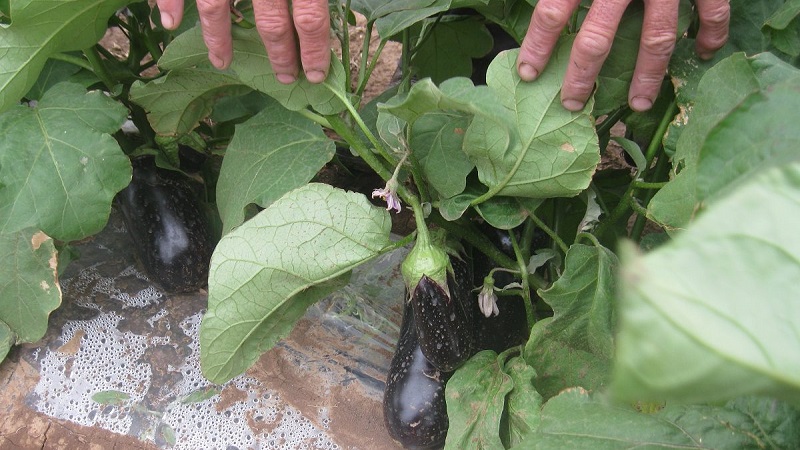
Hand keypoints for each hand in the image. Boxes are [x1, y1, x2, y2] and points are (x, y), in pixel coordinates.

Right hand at [156, 0, 331, 83]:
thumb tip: (319, 19)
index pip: (310, 18)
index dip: (315, 50)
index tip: (316, 75)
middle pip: (269, 21)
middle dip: (279, 52)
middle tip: (285, 75)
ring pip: (216, 6)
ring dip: (218, 38)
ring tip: (221, 62)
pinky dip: (169, 1)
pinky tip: (169, 22)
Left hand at [517, 0, 729, 111]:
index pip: (552, 11)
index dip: (538, 46)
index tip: (528, 74)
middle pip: (598, 38)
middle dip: (582, 76)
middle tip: (572, 103)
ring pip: (656, 39)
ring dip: (648, 77)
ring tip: (640, 104)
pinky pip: (712, 8)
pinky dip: (711, 31)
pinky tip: (706, 53)